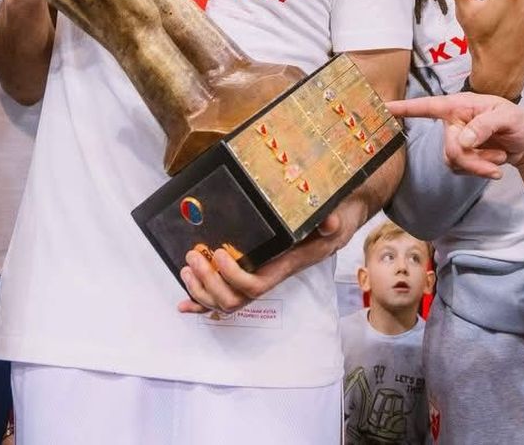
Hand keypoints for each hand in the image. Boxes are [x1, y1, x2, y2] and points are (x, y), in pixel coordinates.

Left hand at [176, 198, 367, 313]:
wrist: (337, 221)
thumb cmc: (334, 221)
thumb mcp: (338, 218)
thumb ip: (332, 221)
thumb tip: (329, 221)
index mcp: (285, 266)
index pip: (256, 285)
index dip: (233, 277)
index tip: (219, 252)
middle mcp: (271, 275)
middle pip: (235, 299)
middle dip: (209, 283)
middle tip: (194, 257)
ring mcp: (260, 275)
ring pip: (227, 302)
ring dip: (201, 291)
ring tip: (188, 268)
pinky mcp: (253, 270)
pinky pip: (227, 294)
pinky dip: (202, 302)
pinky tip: (185, 304)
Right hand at [388, 92, 523, 177]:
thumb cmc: (520, 123)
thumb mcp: (508, 118)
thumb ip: (485, 125)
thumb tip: (463, 140)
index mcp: (461, 105)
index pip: (427, 106)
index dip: (404, 109)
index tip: (383, 108)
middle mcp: (454, 121)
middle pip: (449, 147)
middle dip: (474, 159)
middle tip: (498, 159)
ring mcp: (457, 139)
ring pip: (454, 161)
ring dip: (479, 166)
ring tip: (499, 159)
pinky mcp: (462, 156)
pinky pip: (459, 169)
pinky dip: (479, 171)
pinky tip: (494, 167)